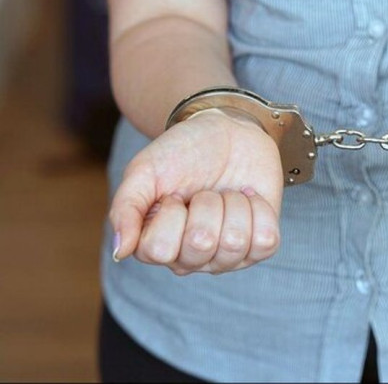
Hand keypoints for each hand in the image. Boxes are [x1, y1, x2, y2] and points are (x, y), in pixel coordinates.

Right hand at [109, 109, 283, 274]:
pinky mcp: (260, 244)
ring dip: (234, 205)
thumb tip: (120, 251)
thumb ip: (125, 209)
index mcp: (157, 245)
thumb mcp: (144, 170)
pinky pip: (266, 243)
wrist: (229, 130)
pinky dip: (260, 210)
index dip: (170, 214)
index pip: (160, 250)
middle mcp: (191, 257)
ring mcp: (227, 255)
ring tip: (227, 193)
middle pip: (201, 245)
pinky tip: (248, 198)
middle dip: (206, 204)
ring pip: (236, 244)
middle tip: (203, 191)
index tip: (174, 193)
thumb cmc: (183, 152)